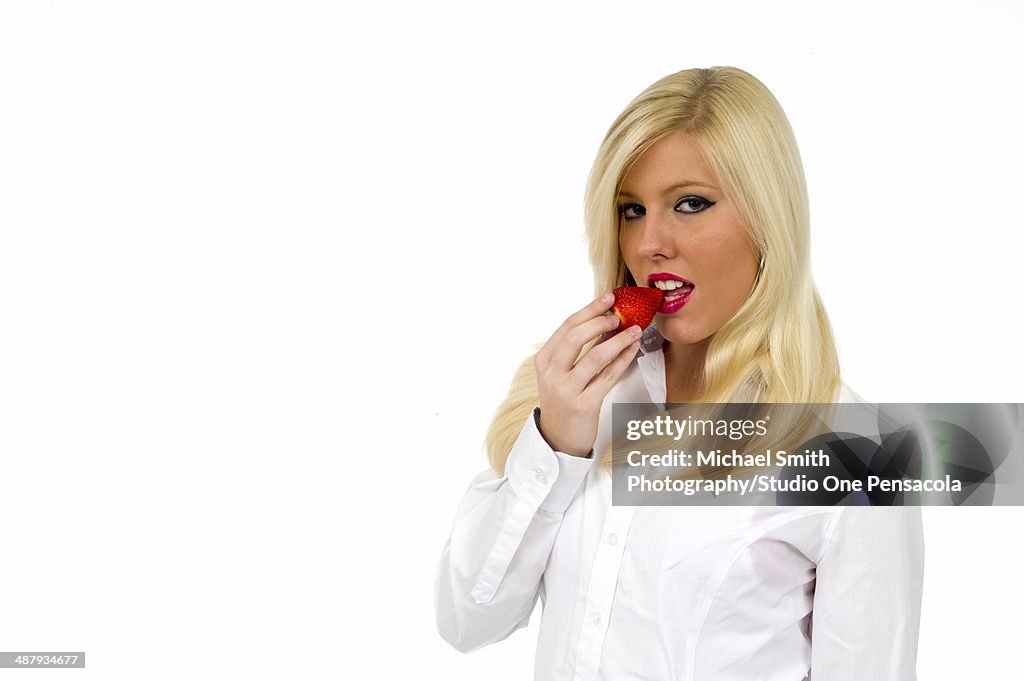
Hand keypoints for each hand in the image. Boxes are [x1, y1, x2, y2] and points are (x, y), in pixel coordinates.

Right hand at [534, 292, 641, 456]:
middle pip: (575, 336)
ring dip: (618, 340)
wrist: (557, 438)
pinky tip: (633, 349)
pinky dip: (623, 360)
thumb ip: (578, 349)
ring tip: (634, 330)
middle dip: (600, 321)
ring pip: (595, 356)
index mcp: (543, 360)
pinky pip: (608, 377)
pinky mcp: (584, 405)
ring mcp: (566, 390)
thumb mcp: (561, 372)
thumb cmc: (563, 400)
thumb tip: (606, 320)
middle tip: (619, 315)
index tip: (609, 297)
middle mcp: (551, 374)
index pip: (566, 326)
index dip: (590, 309)